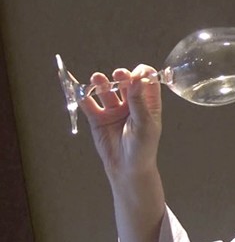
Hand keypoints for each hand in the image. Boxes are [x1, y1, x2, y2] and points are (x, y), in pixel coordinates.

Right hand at [79, 64, 162, 180]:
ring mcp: (114, 109)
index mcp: (147, 103)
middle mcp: (130, 103)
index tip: (138, 73)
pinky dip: (84, 98)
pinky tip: (81, 92)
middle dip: (122, 76)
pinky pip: (90, 105)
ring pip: (107, 91)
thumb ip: (138, 102)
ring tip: (97, 78)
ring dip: (102, 83)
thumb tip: (138, 79)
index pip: (147, 81)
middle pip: (125, 82)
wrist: (127, 168)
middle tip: (119, 74)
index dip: (142, 74)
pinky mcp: (98, 118)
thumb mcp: (144, 124)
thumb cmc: (143, 147)